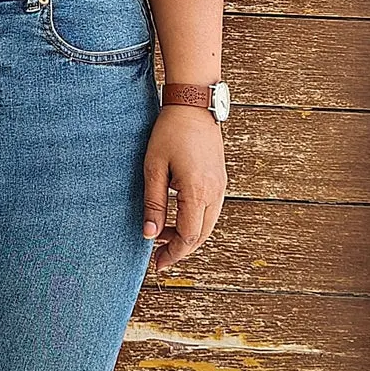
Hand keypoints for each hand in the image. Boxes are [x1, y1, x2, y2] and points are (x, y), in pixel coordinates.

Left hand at [142, 104, 226, 272]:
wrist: (193, 105)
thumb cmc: (170, 132)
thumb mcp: (154, 167)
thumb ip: (153, 203)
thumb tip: (149, 235)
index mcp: (198, 192)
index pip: (188, 237)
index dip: (172, 253)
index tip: (156, 265)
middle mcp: (215, 193)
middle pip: (201, 236)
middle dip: (180, 249)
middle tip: (157, 256)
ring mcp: (220, 186)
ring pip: (207, 224)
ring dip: (188, 235)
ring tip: (163, 237)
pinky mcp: (219, 179)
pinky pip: (210, 210)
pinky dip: (195, 221)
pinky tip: (177, 217)